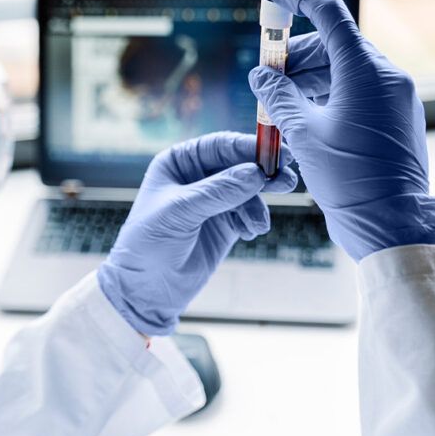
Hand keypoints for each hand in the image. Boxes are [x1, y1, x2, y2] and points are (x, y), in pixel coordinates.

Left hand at [97, 131, 297, 335]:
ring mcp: (213, 200)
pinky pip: (249, 213)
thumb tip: (256, 174)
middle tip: (287, 180)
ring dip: (258, 205)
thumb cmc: (148, 243)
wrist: (146, 290)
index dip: (249, 147)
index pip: (219, 145)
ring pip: (249, 190)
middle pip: (240, 165)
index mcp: (179, 162)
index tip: (276, 154)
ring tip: (258, 224)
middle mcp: (197, 176)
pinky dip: (254, 221)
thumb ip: (218, 191)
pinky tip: (248, 233)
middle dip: (264, 173)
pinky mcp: (225, 224)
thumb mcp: (179, 212)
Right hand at [248, 0, 434, 260]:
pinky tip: (305, 118)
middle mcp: (387, 77)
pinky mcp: (398, 118)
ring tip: (280, 105)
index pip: (328, 14)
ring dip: (309, 79)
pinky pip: (360, 92)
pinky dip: (329, 95)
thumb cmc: (349, 181)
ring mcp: (397, 98)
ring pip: (345, 70)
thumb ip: (278, 96)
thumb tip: (262, 75)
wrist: (392, 224)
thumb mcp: (303, 134)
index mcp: (365, 71)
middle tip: (266, 78)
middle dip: (295, 56)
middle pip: (334, 45)